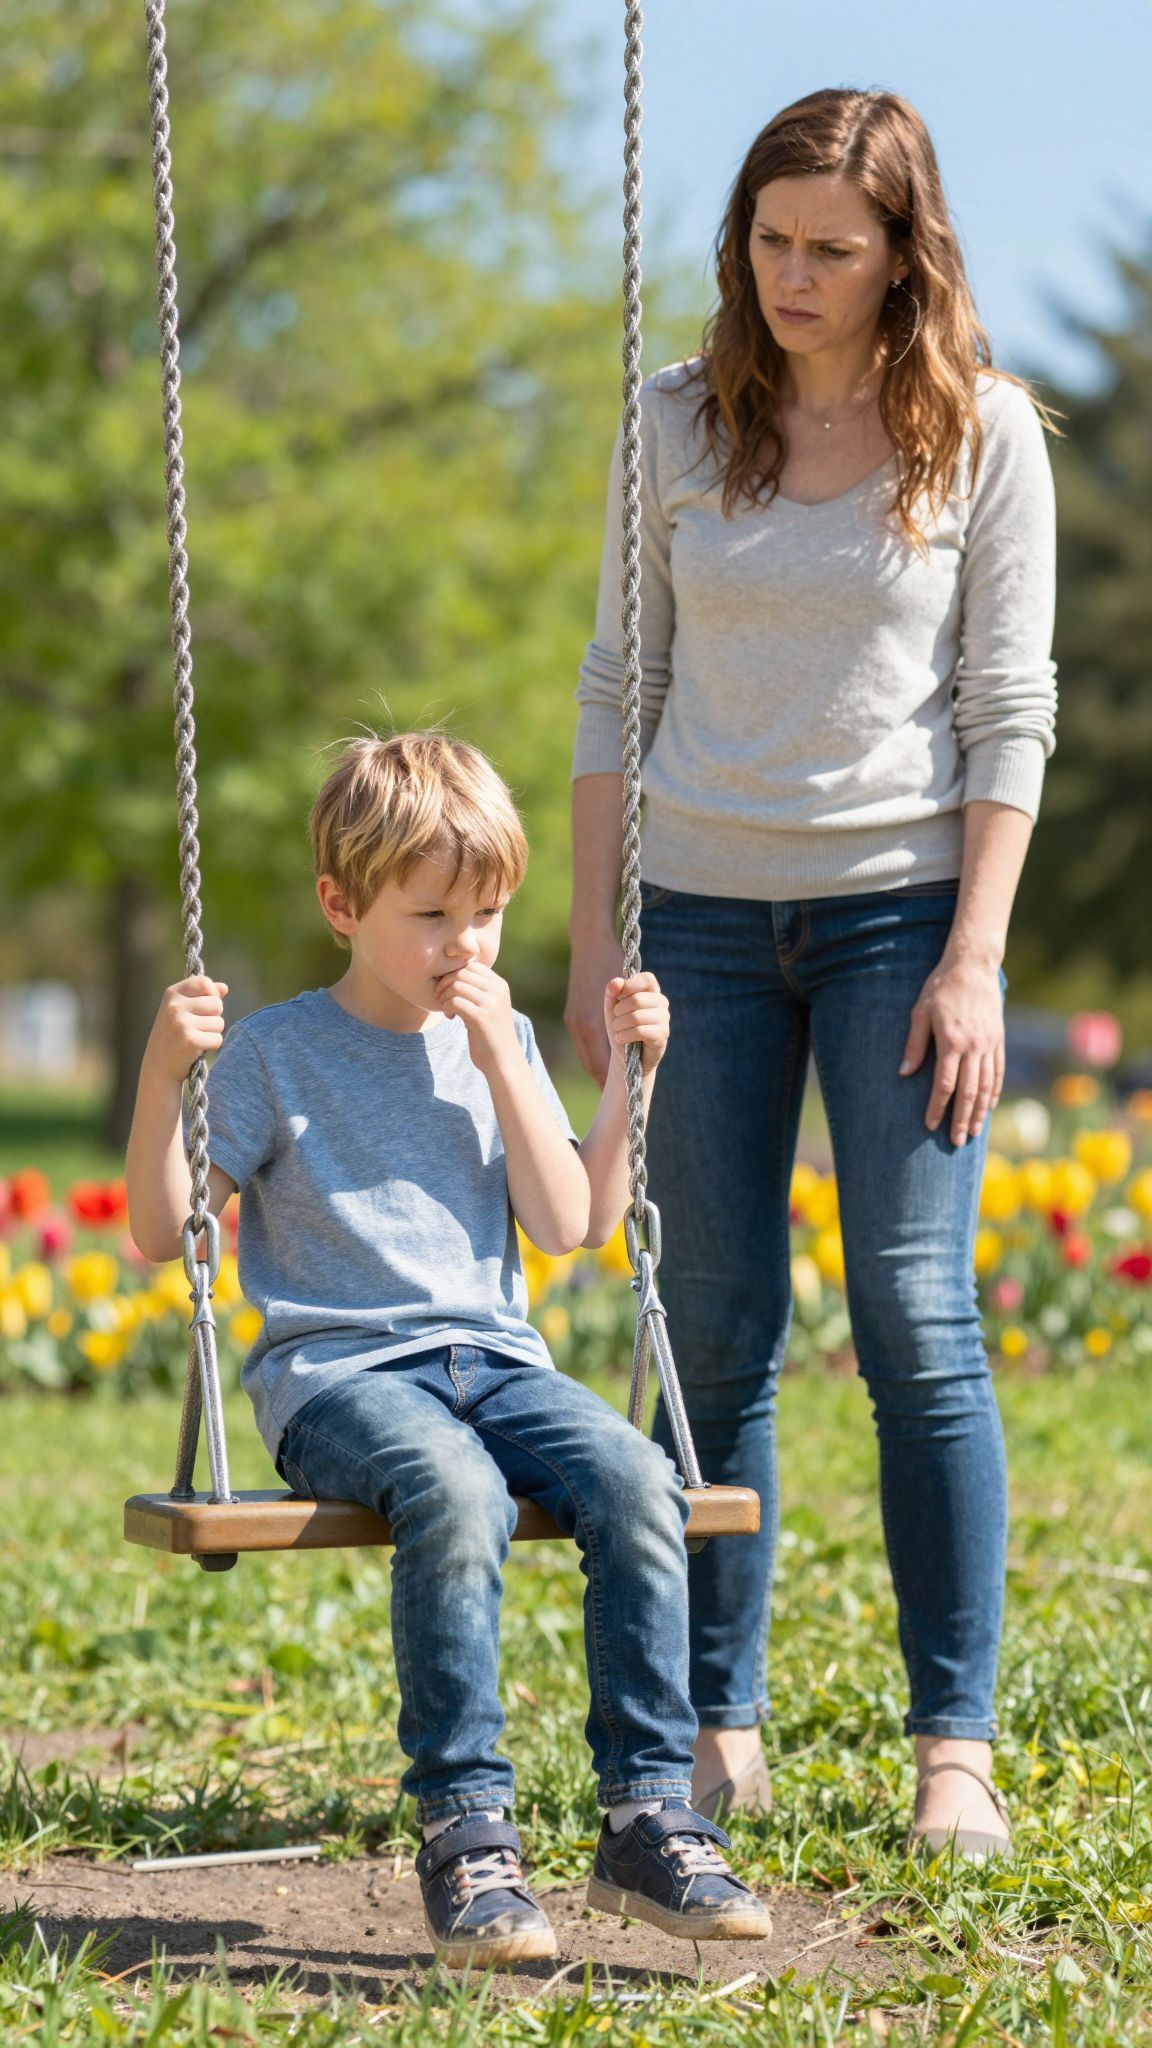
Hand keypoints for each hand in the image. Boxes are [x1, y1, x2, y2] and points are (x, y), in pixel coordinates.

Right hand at [144, 976, 228, 1082]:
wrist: (158, 1067)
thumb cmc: (173, 1036)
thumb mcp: (182, 1010)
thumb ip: (203, 996)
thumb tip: (224, 988)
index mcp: (172, 994)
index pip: (205, 983)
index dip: (211, 995)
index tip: (203, 1008)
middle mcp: (175, 1006)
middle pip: (217, 1004)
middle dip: (213, 1017)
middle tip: (197, 1028)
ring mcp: (181, 1023)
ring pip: (219, 1023)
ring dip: (212, 1033)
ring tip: (195, 1039)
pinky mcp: (190, 1041)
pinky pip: (218, 1039)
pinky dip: (211, 1046)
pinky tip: (197, 1050)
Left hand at [436, 960, 517, 1073]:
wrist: (503, 1060)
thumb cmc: (490, 1033)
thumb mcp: (489, 1006)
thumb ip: (478, 989)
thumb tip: (453, 972)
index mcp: (500, 985)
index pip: (472, 965)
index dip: (454, 974)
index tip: (448, 989)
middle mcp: (498, 991)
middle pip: (462, 973)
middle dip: (445, 984)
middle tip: (441, 999)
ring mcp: (491, 1003)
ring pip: (456, 986)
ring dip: (445, 997)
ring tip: (447, 1010)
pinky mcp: (481, 1017)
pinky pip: (455, 1002)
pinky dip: (447, 1008)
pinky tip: (451, 1017)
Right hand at [565, 932, 624, 1084]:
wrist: (589, 940)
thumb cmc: (612, 961)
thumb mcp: (628, 987)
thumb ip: (633, 1012)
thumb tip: (635, 1038)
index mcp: (595, 1022)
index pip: (603, 1064)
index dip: (613, 1080)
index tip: (623, 1092)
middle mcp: (583, 1025)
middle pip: (594, 1065)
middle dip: (606, 1080)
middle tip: (617, 1093)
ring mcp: (576, 1021)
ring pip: (588, 1056)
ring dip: (599, 1069)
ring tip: (609, 1082)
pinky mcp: (573, 1016)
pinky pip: (584, 1044)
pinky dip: (593, 1055)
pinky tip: (601, 1060)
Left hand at [603, 972, 669, 1075]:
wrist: (626, 1055)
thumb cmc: (621, 1027)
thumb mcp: (612, 1008)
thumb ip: (612, 992)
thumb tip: (617, 982)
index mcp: (651, 991)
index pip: (647, 978)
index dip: (630, 985)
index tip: (618, 997)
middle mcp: (661, 1002)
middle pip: (637, 999)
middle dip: (619, 1011)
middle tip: (615, 1020)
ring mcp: (664, 1019)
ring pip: (637, 1016)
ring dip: (620, 1025)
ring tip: (617, 1031)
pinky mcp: (662, 1035)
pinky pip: (640, 1031)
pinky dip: (625, 1035)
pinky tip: (621, 1039)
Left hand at [900, 954, 1003, 1144]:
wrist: (973, 966)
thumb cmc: (940, 988)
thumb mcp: (920, 1012)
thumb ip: (914, 1044)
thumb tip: (904, 1073)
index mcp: (952, 1042)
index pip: (944, 1084)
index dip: (937, 1107)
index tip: (930, 1125)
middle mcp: (974, 1047)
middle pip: (968, 1091)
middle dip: (961, 1119)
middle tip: (956, 1142)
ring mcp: (989, 1044)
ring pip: (987, 1085)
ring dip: (980, 1111)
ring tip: (974, 1132)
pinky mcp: (999, 1039)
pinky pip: (998, 1071)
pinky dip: (994, 1091)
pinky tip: (989, 1107)